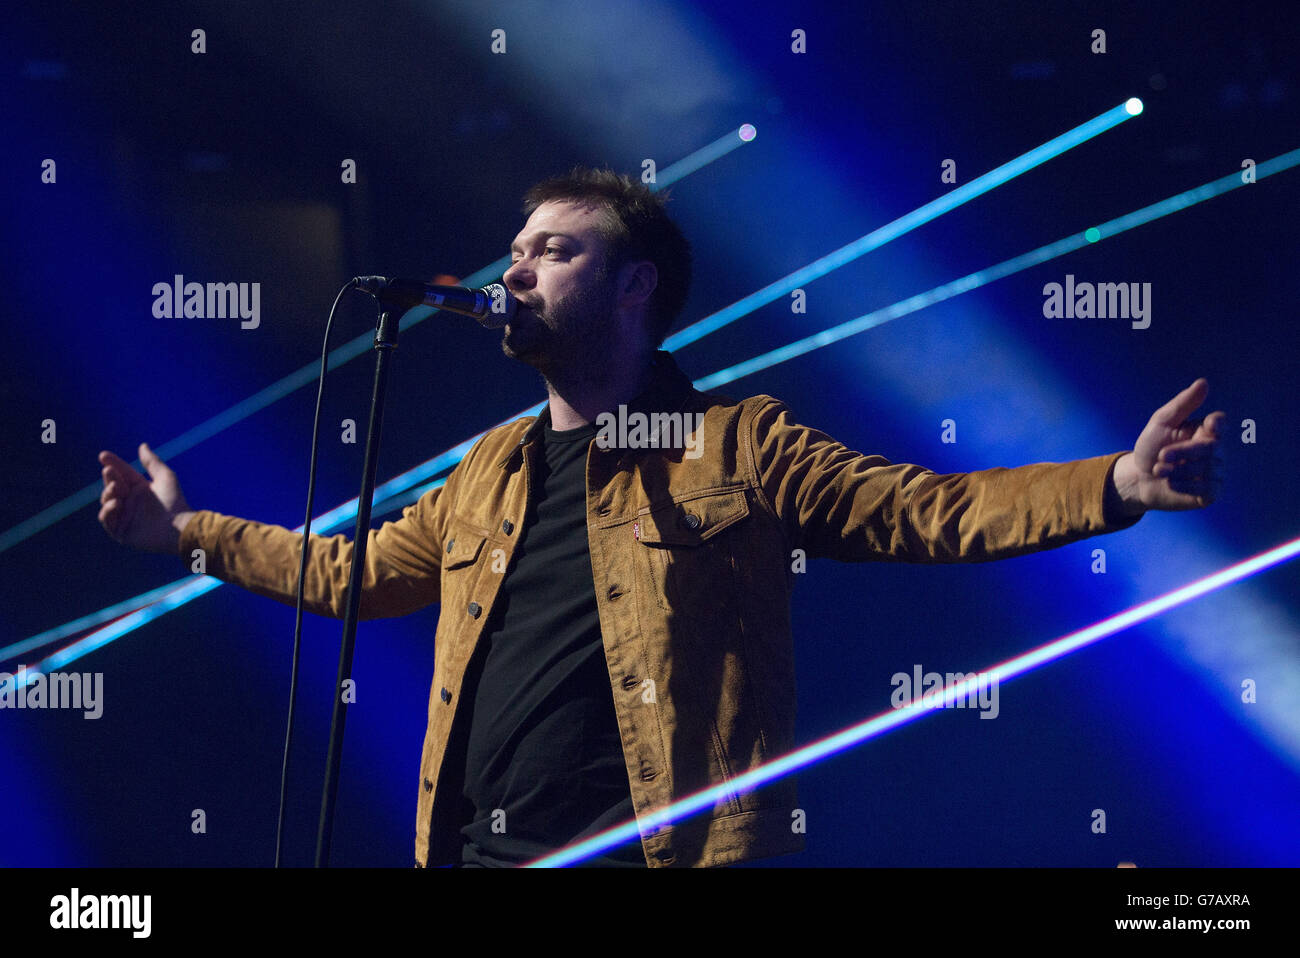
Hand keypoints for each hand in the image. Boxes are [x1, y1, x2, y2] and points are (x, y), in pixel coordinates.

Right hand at [98, 443, 194, 553]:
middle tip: (109, 470)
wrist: (179, 525)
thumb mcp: (165, 477)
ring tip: (116, 487)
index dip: (113, 464)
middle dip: (109, 477)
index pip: (121, 474)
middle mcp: (130, 502)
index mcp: (139, 489)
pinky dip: (107, 511)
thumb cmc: (175, 502)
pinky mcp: (121, 532)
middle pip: (112, 486)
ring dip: (108, 493)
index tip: (103, 455)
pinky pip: (107, 520)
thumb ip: (152, 462)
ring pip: (106, 502)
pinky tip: (116, 503)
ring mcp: (124, 517)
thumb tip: (142, 445)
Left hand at [1111, 379, 1224, 513]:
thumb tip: (1204, 382)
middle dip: (1182, 452)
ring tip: (1159, 470)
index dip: (1218, 424)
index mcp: (1205, 429)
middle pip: (1210, 448)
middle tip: (1160, 457)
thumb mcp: (1161, 423)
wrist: (1139, 478)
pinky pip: (1207, 488)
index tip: (1211, 425)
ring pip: (1207, 469)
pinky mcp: (1211, 492)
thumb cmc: (1151, 447)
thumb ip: (1182, 404)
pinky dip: (1185, 485)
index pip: (1220, 423)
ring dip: (1178, 470)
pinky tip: (1170, 483)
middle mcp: (1216, 450)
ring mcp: (1216, 471)